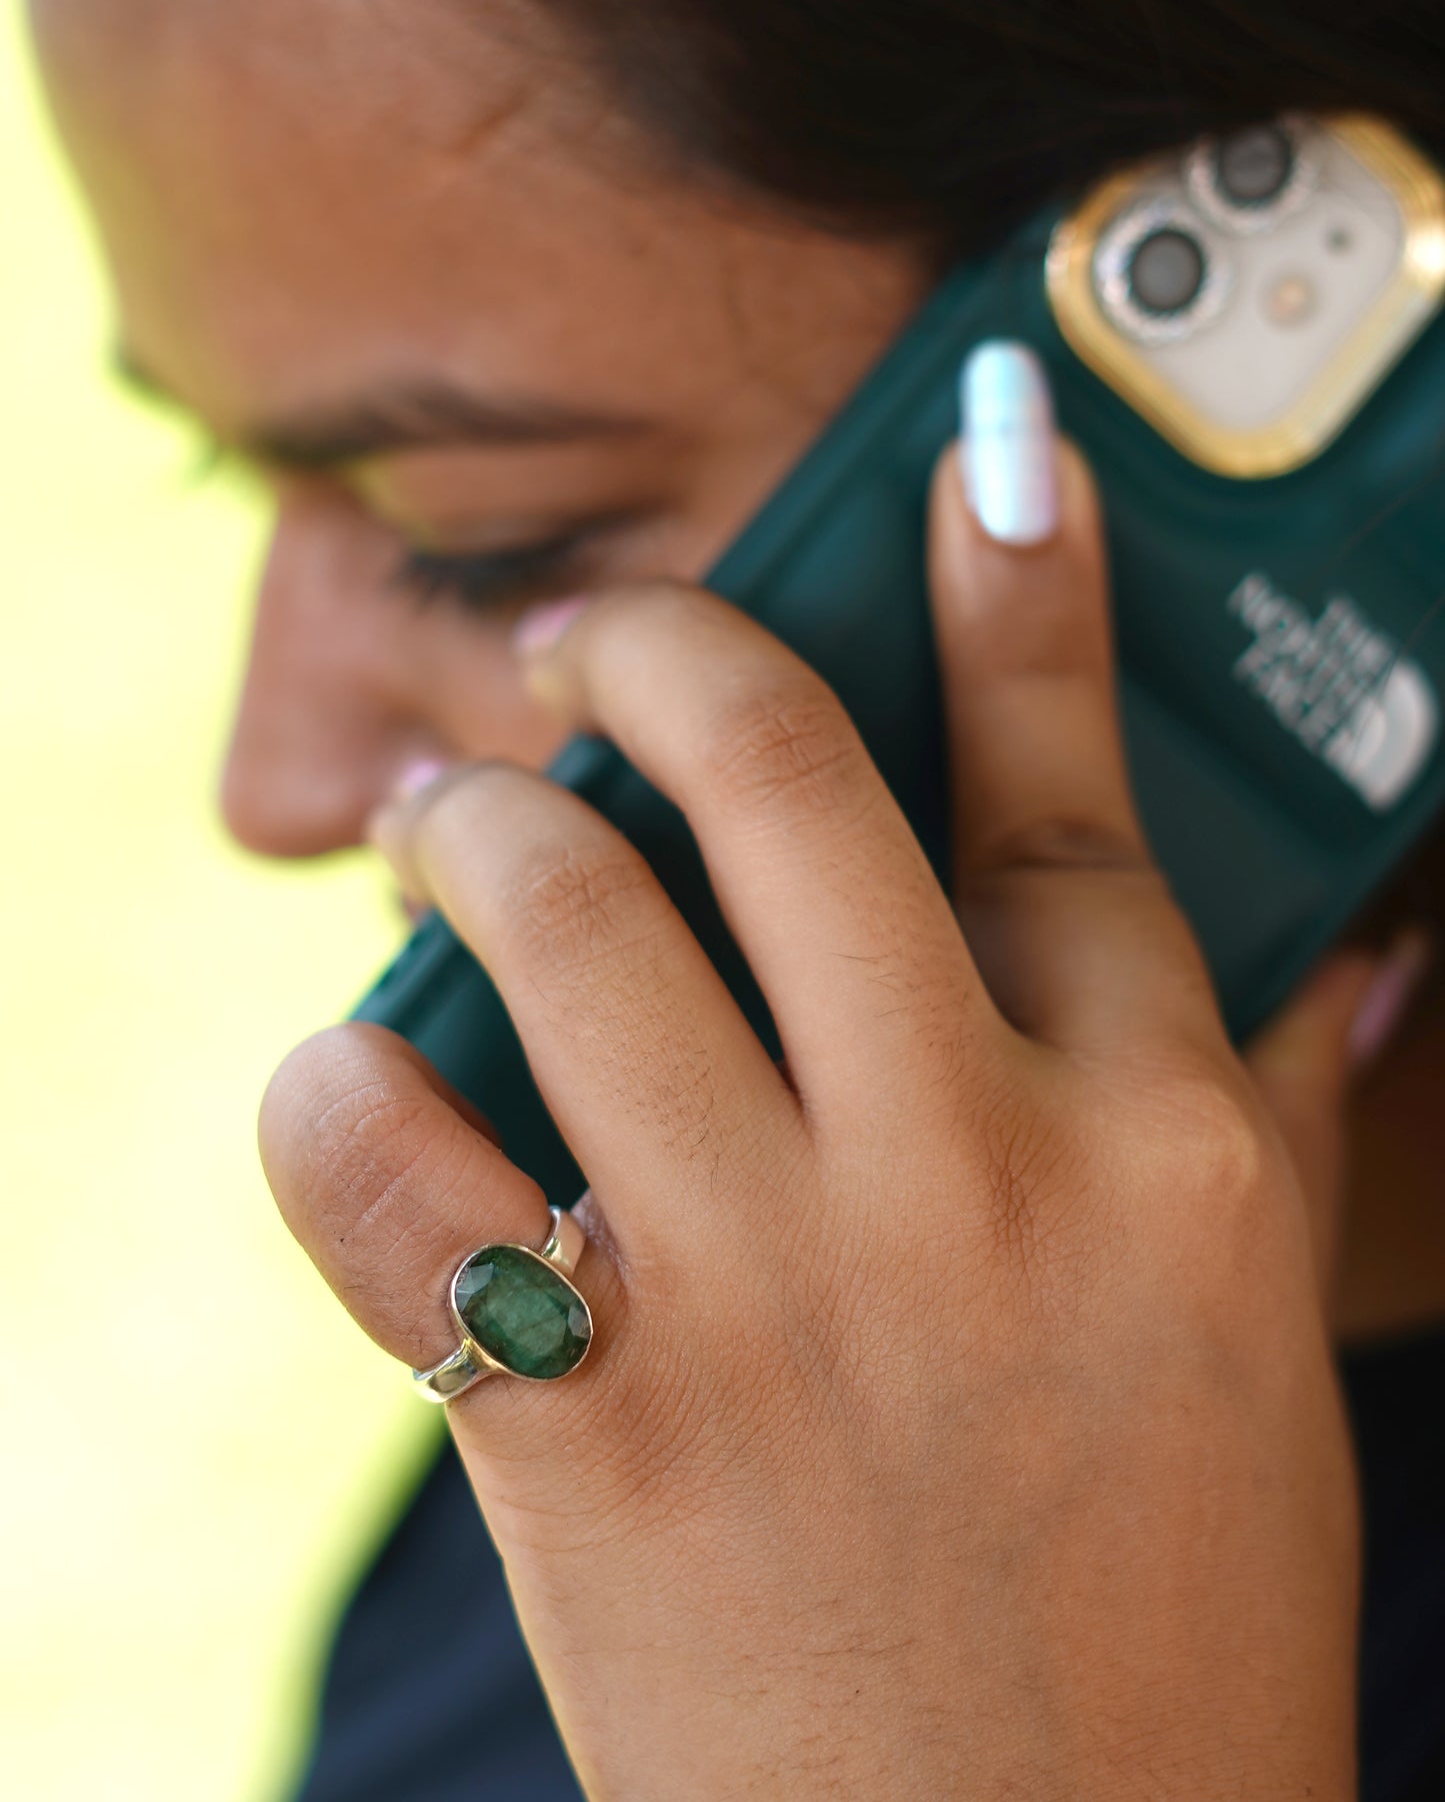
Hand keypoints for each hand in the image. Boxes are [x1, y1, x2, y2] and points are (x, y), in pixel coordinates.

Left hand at [262, 427, 1369, 1800]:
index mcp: (1157, 1148)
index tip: (983, 448)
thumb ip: (1283, 1114)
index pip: (1076, 805)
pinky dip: (339, 1093)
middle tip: (583, 646)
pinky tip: (361, 1074)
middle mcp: (971, 1178)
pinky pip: (388, 1174)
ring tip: (453, 834)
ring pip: (565, 920)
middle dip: (653, 649)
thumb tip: (1359, 929)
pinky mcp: (586, 1426)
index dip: (1022, 599)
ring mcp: (770, 1294)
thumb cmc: (1161, 1619)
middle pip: (779, 784)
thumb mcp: (1254, 1340)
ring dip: (478, 834)